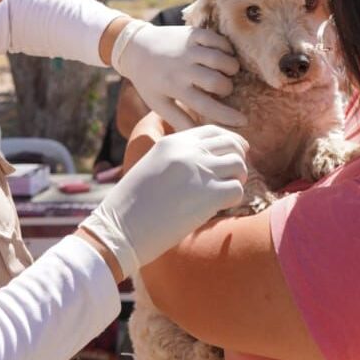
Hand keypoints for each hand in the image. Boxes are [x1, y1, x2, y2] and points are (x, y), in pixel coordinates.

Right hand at [79, 125, 247, 278]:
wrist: (120, 228)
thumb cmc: (131, 205)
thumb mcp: (150, 167)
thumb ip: (176, 159)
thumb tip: (204, 162)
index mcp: (172, 142)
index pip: (213, 131)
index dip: (229, 142)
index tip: (234, 153)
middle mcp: (189, 151)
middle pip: (231, 144)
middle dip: (238, 159)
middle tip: (234, 176)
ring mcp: (201, 171)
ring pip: (239, 165)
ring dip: (237, 179)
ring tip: (226, 193)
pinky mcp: (210, 195)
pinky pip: (237, 190)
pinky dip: (234, 199)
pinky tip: (220, 207)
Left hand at [111, 21, 246, 129]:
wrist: (135, 48)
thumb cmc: (149, 80)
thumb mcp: (159, 103)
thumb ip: (179, 120)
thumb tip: (199, 136)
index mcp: (174, 87)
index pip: (206, 106)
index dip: (227, 116)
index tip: (243, 121)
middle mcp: (182, 68)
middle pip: (217, 81)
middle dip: (226, 88)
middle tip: (223, 89)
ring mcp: (188, 48)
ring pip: (220, 59)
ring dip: (230, 67)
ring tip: (228, 72)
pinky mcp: (191, 33)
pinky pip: (217, 39)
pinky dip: (226, 48)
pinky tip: (223, 54)